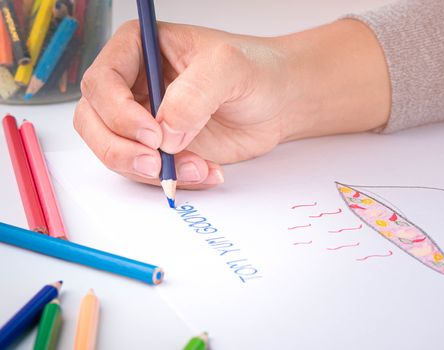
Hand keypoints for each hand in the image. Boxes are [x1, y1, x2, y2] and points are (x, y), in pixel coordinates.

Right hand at [74, 19, 389, 189]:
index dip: (118, 112)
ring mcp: (145, 121)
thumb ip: (195, 93)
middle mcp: (134, 86)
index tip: (153, 132)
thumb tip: (165, 131)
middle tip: (155, 163)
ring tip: (197, 168)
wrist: (279, 102)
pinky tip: (207, 172)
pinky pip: (148, 173)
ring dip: (151, 171)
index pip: (101, 82)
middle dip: (121, 149)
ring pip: (117, 153)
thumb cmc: (256, 71)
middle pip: (95, 122)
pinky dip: (173, 180)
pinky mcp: (162, 149)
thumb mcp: (229, 67)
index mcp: (138, 50)